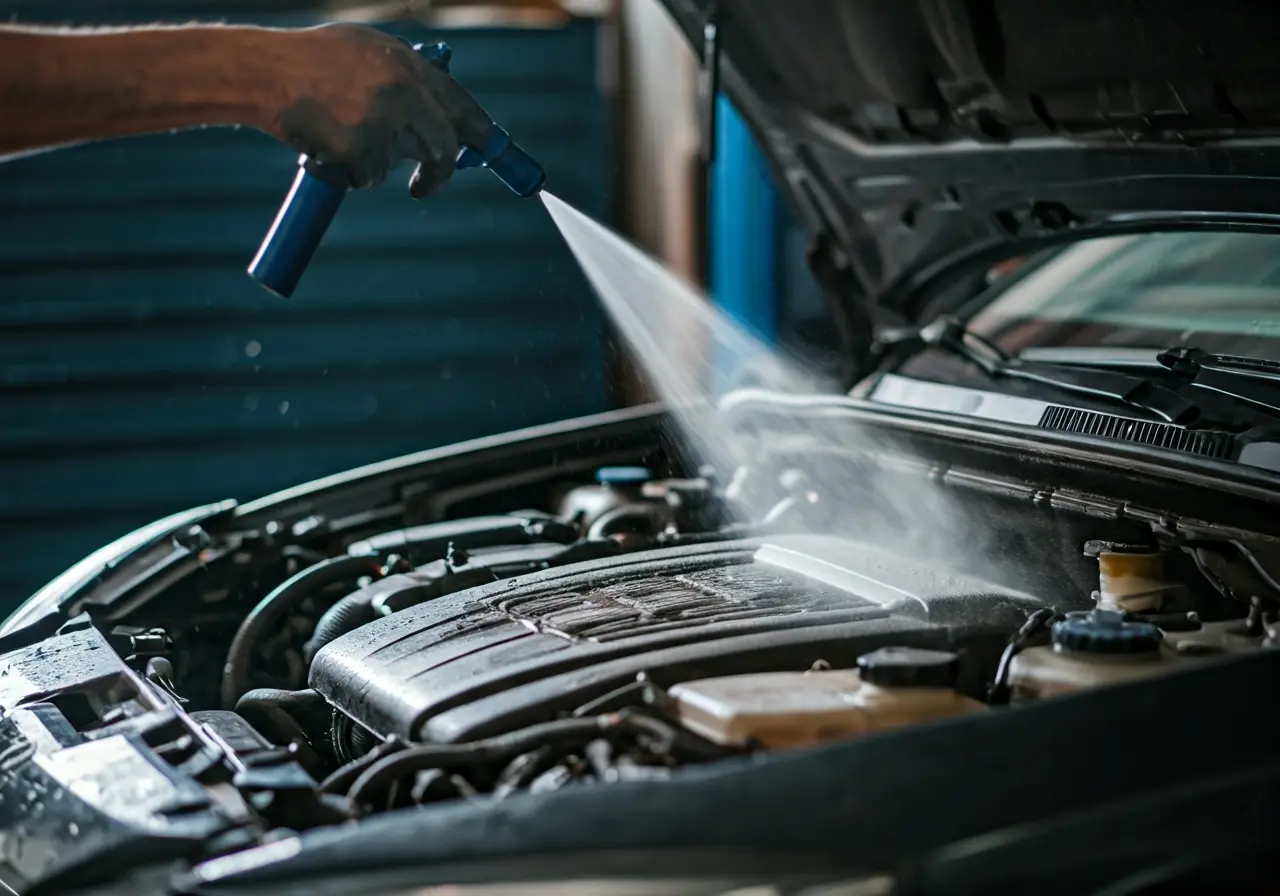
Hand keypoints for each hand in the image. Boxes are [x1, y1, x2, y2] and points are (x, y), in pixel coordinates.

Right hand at [263, 23, 492, 191]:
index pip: (461, 104)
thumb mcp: (366, 49)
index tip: (484, 151)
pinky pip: (369, 176)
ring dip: (375, 163)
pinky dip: (349, 172)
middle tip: (424, 187)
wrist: (261, 71)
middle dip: (440, 172)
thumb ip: (405, 74)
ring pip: (399, 162)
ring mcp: (385, 119)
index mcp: (408, 63)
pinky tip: (324, 144)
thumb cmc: (307, 60)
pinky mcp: (363, 147)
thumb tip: (439, 110)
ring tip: (337, 135)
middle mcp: (405, 89)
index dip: (479, 133)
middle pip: (445, 145)